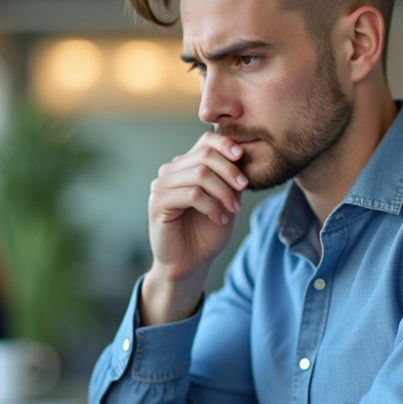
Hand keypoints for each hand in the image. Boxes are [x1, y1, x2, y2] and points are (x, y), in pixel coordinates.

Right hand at [143, 133, 247, 322]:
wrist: (191, 263)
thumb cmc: (207, 232)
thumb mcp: (226, 200)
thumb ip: (231, 178)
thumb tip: (244, 155)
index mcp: (187, 166)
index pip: (205, 141)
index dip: (225, 143)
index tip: (242, 156)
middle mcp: (171, 171)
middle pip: (205, 155)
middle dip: (230, 171)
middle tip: (244, 189)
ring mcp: (161, 185)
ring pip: (200, 174)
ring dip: (223, 192)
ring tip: (234, 210)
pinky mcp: (158, 202)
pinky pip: (192, 194)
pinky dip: (212, 207)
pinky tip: (219, 219)